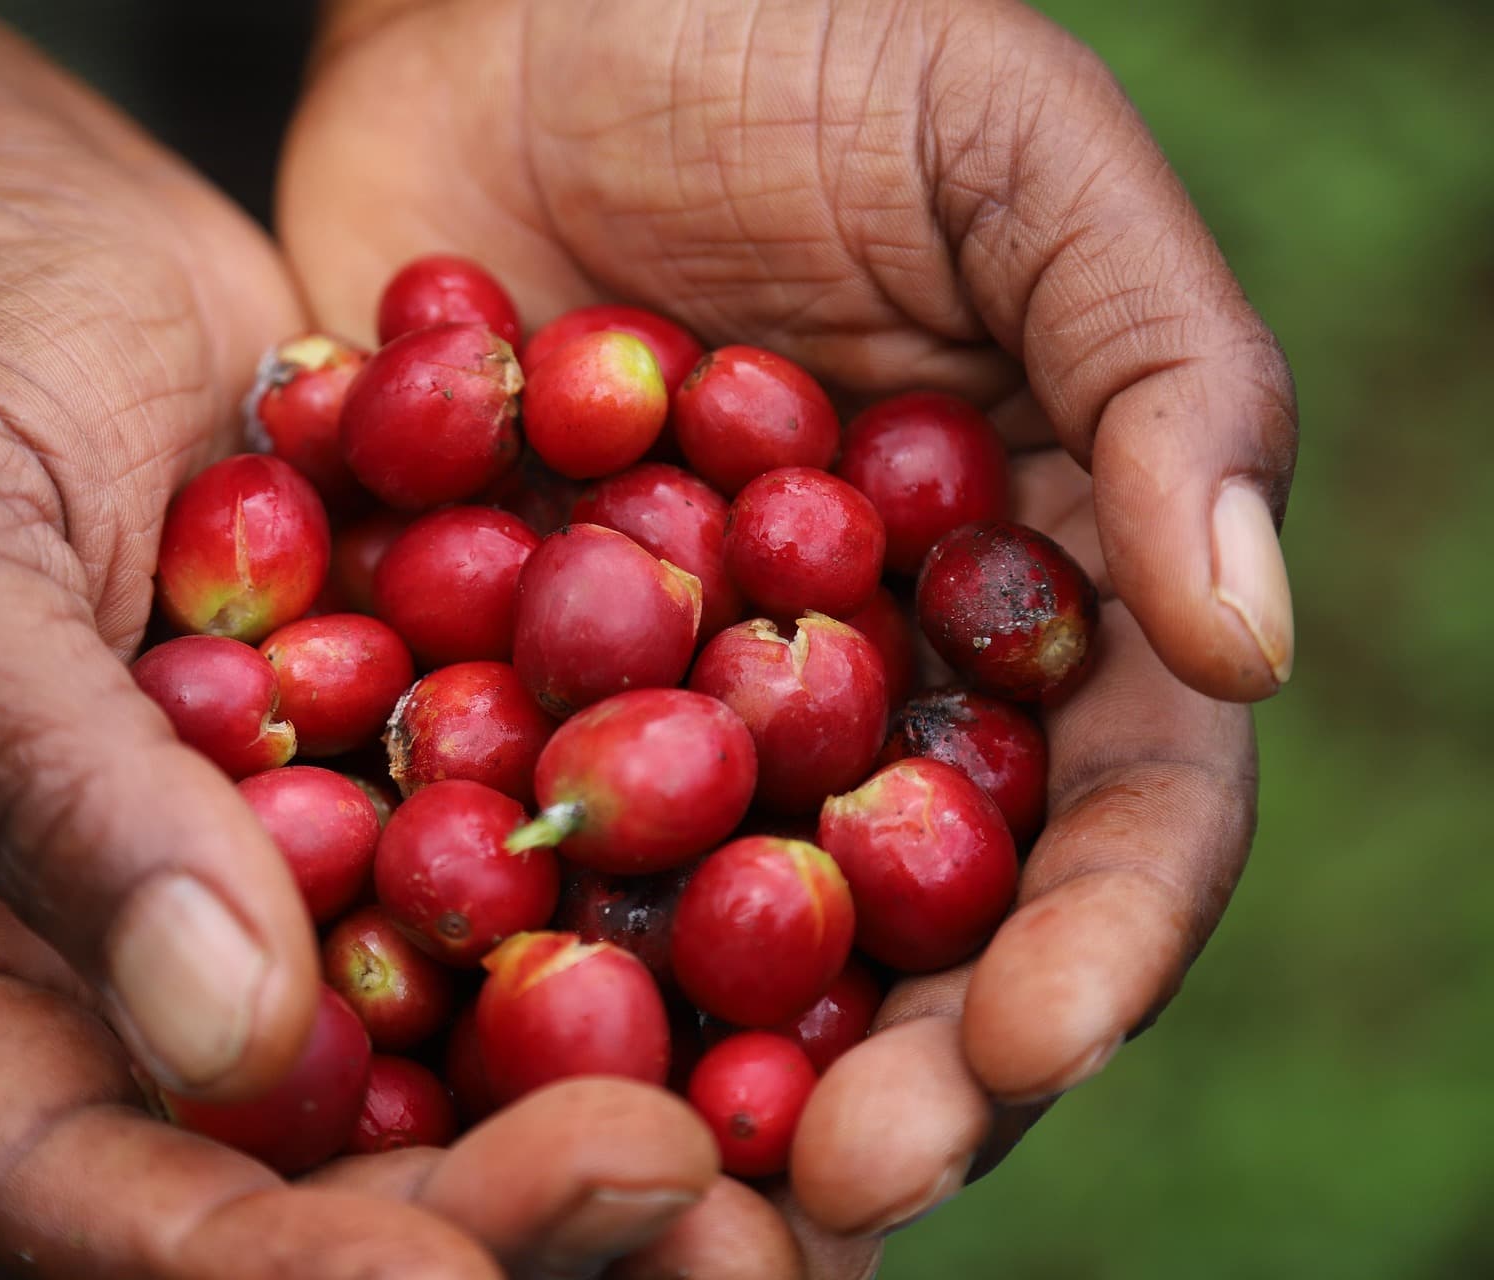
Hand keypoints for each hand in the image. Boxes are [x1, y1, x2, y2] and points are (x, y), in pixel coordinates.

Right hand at [0, 1, 719, 1274]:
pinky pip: (529, 887)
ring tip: (781, 1152)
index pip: (80, 1197)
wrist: (10, 230)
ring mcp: (284, 879)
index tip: (451, 1276)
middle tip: (684, 1204)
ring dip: (614, 1124)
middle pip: (299, 1181)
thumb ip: (46, 785)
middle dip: (490, 1226)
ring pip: (445, 1074)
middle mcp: (123, 967)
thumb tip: (227, 1036)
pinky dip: (655, 930)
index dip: (262, 1270)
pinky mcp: (408, 774)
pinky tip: (799, 939)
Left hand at [281, 0, 1295, 1269]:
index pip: (1106, 820)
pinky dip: (488, 949)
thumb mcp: (1011, 156)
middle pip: (908, 941)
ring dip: (693, 1074)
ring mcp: (671, 709)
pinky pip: (497, 846)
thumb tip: (1248, 640)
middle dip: (892, 1076)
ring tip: (647, 1172)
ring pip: (707, 944)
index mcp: (1026, 596)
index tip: (1026, 1044)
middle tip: (831, 1187)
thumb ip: (1158, 370)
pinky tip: (445, 1043)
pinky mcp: (493, 690)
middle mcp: (861, 690)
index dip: (1086, 945)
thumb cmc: (792, 37)